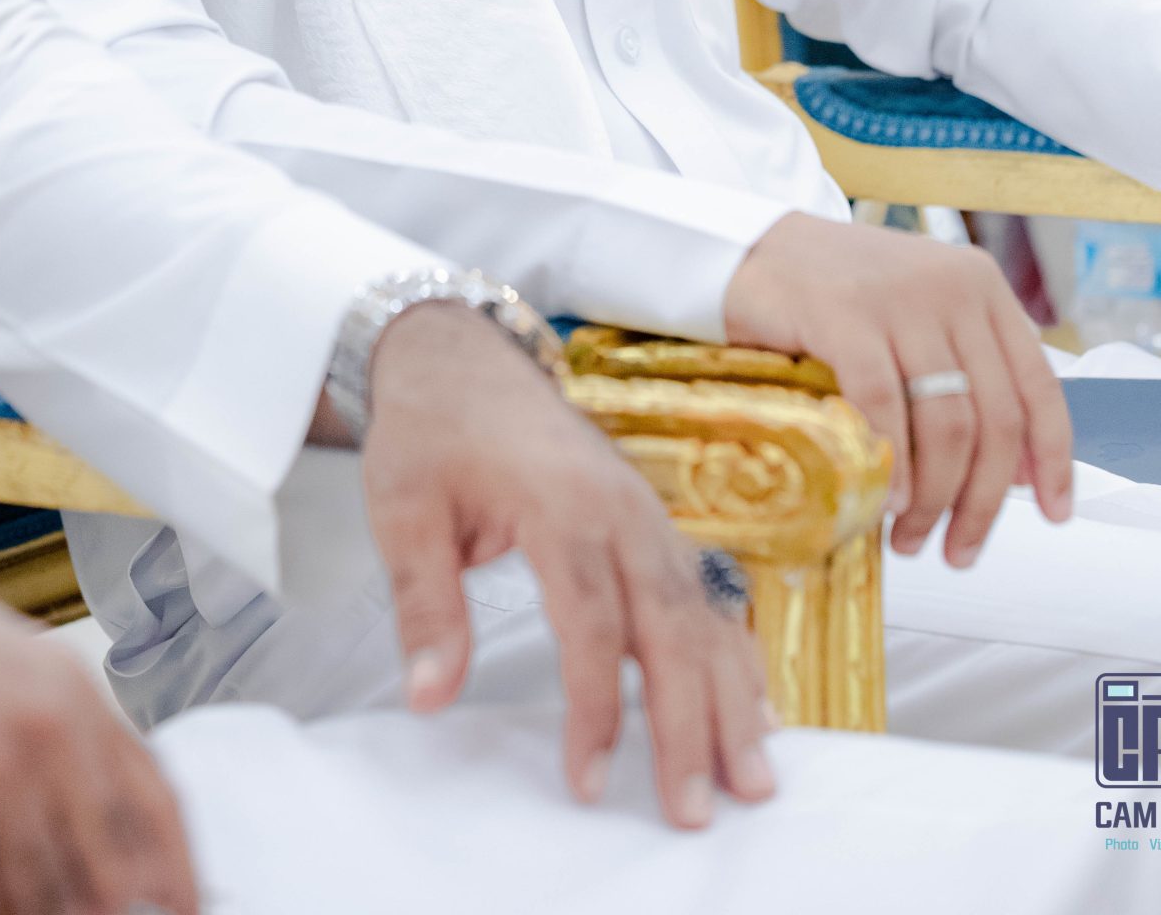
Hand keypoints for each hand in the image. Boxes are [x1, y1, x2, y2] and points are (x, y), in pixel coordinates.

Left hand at [358, 301, 773, 829]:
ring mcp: (644, 512)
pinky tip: (756, 705)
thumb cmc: (434, 427)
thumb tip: (430, 694)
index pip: (591, 621)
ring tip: (755, 774)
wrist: (462, 353)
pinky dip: (733, 651)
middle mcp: (620, 507)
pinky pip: (706, 591)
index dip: (595, 706)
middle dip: (690, 720)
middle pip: (670, 623)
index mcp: (561, 501)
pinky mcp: (650, 521)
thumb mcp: (404, 507)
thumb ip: (425, 603)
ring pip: (703, 611)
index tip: (588, 779)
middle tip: (697, 806)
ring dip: (731, 695)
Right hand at [724, 213, 1074, 564]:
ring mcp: (901, 298)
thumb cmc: (841, 294)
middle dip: (983, 501)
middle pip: (996, 418)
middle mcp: (952, 287)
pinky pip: (884, 407)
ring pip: (947, 424)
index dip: (1054, 459)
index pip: (1040, 385)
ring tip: (911, 536)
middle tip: (958, 551)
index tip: (1055, 515)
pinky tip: (882, 501)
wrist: (755, 249)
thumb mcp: (921, 318)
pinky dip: (889, 464)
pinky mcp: (846, 314)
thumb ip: (970, 375)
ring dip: (935, 498)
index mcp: (982, 286)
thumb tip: (1021, 472)